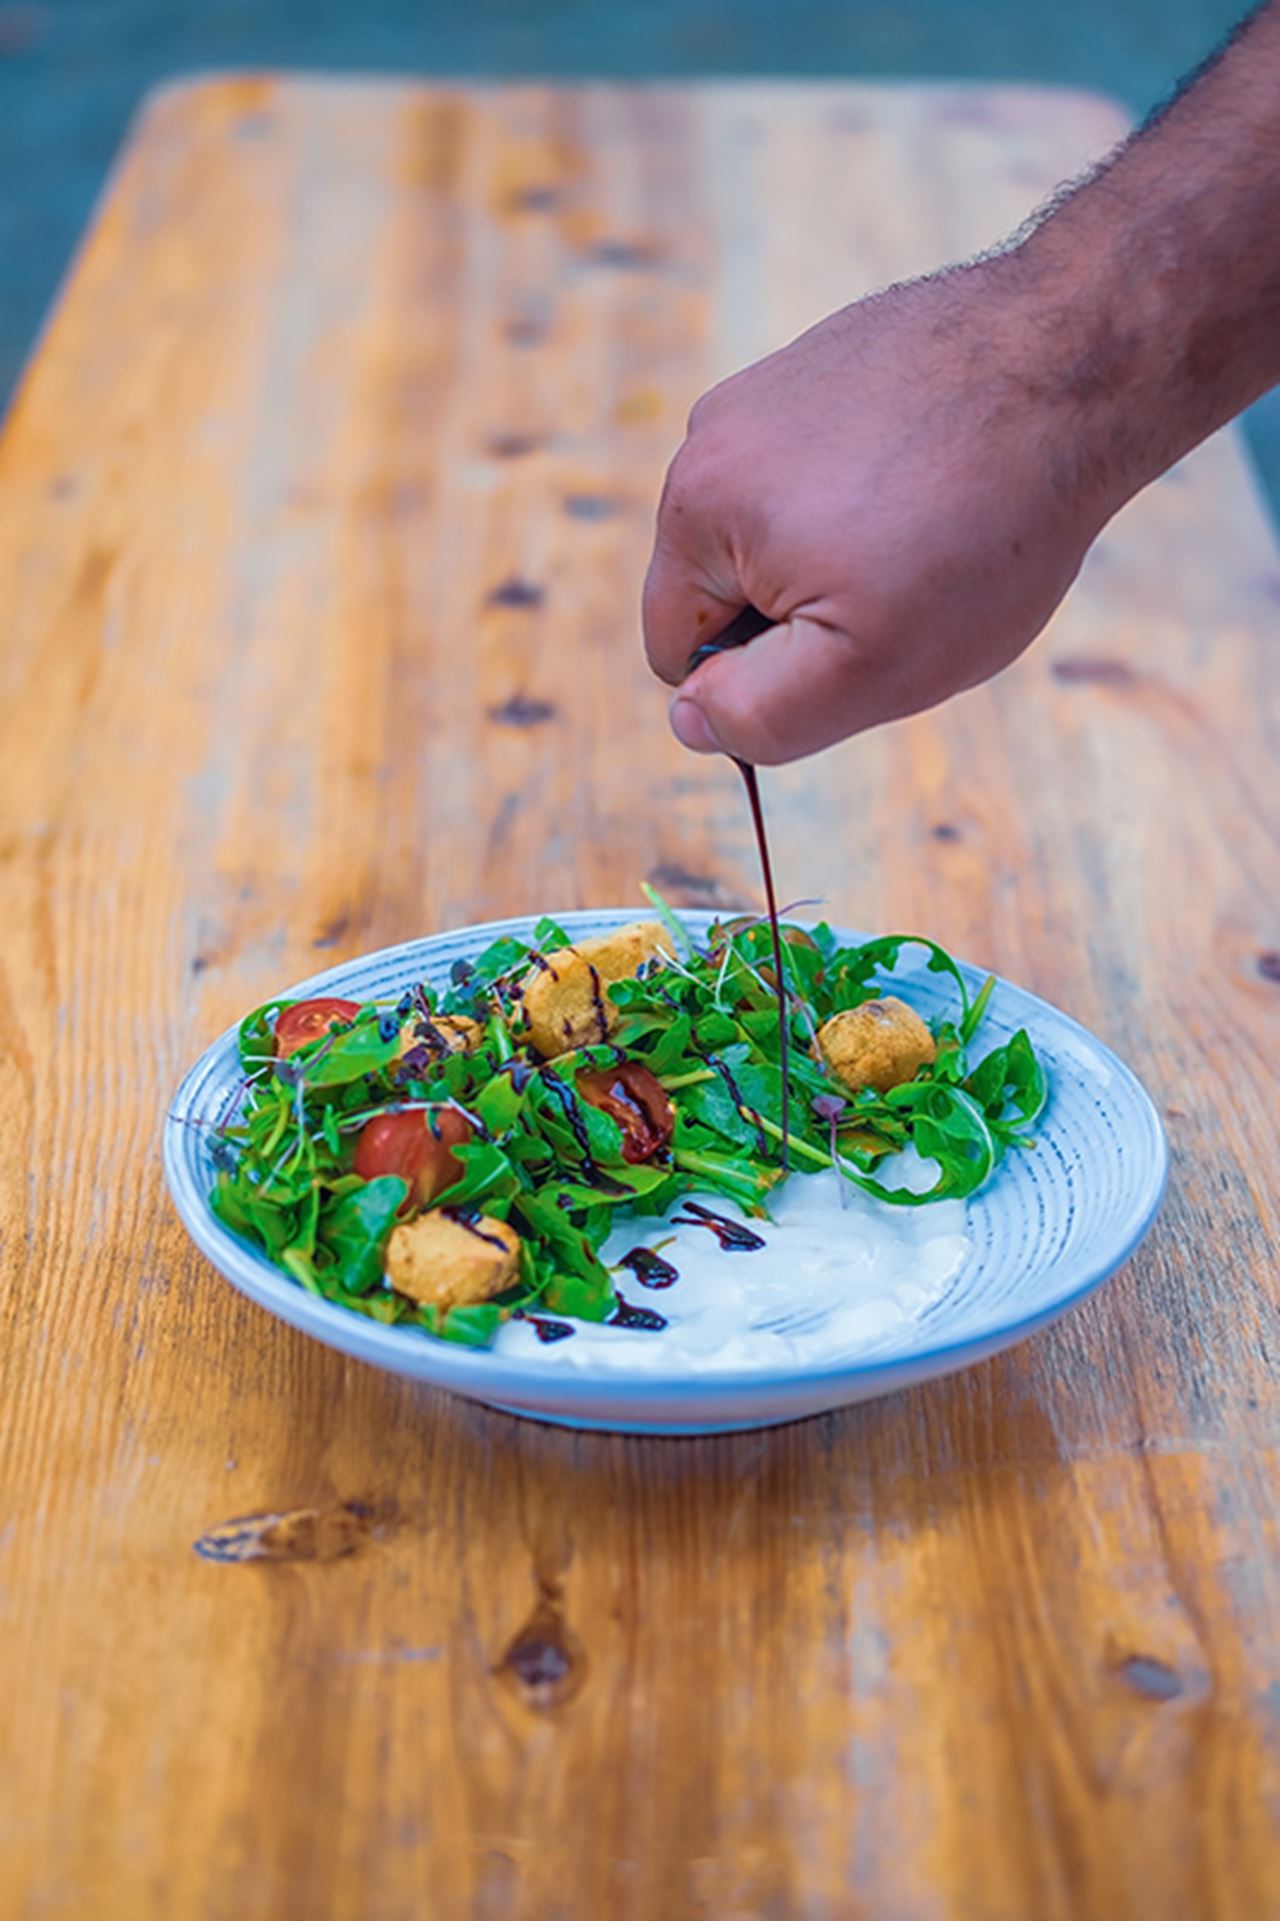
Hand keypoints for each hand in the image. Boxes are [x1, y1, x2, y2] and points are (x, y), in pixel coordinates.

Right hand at [642, 258, 1122, 764]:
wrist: (1080, 360)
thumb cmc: (980, 526)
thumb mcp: (867, 667)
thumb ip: (762, 714)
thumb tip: (690, 722)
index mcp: (695, 509)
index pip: (678, 651)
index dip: (762, 684)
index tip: (855, 650)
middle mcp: (712, 432)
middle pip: (729, 586)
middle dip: (804, 614)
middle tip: (907, 593)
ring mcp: (773, 384)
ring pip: (781, 530)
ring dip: (845, 553)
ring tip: (935, 531)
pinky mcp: (833, 356)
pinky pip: (828, 467)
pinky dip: (880, 491)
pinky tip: (947, 480)